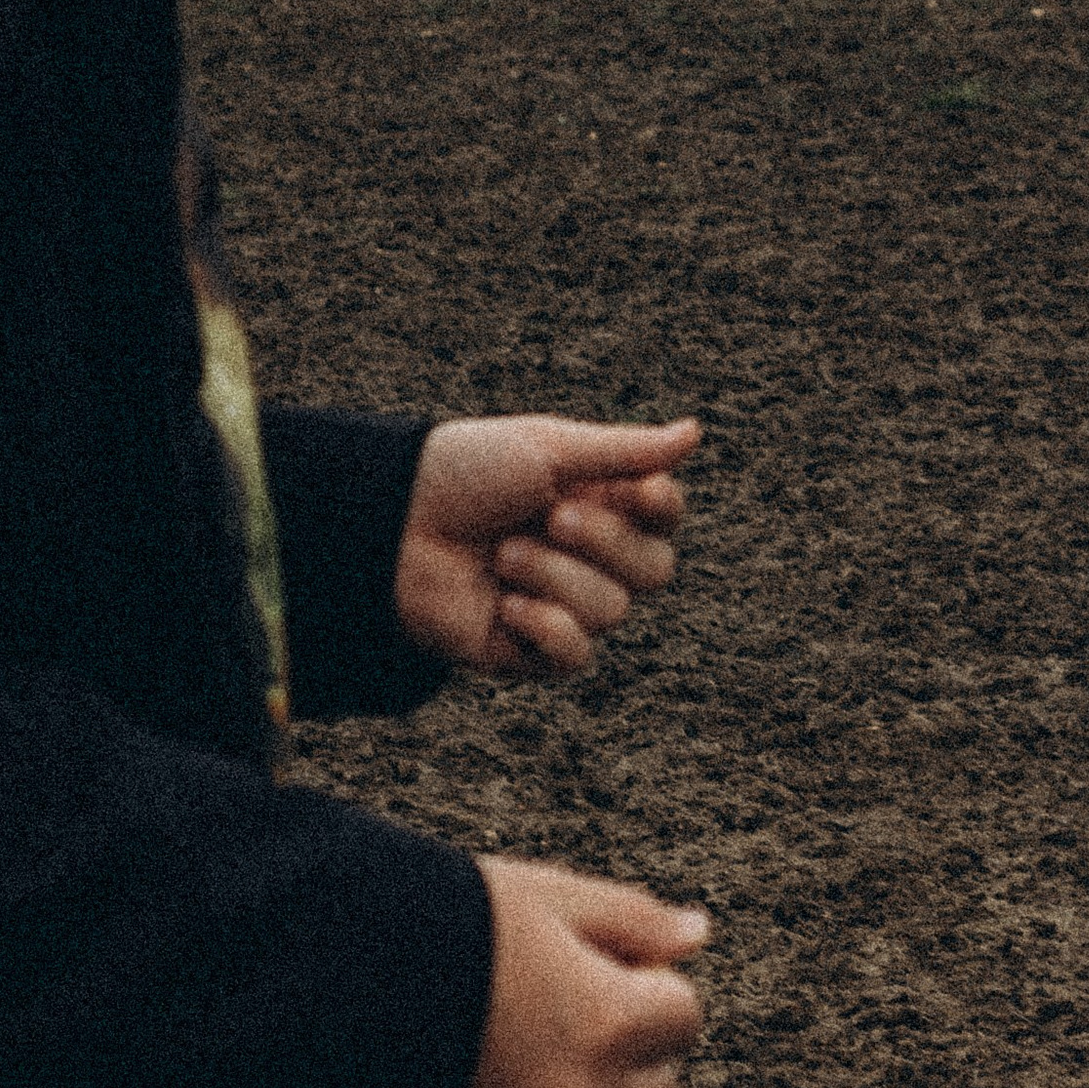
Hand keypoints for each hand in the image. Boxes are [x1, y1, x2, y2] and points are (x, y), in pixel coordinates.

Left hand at [394, 413, 697, 672]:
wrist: (392, 522)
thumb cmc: (468, 471)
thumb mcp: (549, 449)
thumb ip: (625, 451)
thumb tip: (696, 431)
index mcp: (602, 502)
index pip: (666, 517)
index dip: (662, 509)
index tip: (641, 490)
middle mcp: (591, 557)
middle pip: (655, 571)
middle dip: (606, 543)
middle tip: (552, 516)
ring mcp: (562, 605)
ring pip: (612, 611)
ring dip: (556, 577)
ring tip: (503, 554)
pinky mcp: (529, 650)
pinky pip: (575, 656)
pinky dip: (547, 628)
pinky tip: (507, 606)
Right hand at [452, 857, 708, 1087]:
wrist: (328, 989)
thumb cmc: (445, 924)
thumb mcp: (547, 897)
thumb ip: (634, 919)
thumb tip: (699, 934)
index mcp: (609, 1024)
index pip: (685, 1017)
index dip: (648, 980)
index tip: (598, 957)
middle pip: (655, 1083)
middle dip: (630, 1041)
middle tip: (564, 990)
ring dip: (587, 1086)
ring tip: (520, 1028)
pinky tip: (482, 1062)